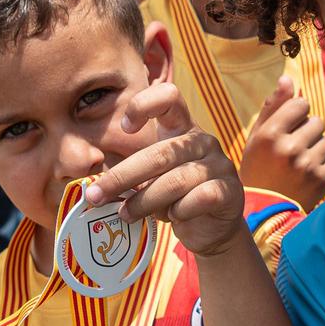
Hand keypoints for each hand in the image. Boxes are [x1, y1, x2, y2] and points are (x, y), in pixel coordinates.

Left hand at [84, 82, 248, 257]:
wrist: (210, 228)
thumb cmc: (173, 197)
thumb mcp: (149, 180)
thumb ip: (129, 175)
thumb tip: (94, 187)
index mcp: (182, 128)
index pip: (169, 96)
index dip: (145, 105)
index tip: (125, 128)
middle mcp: (203, 141)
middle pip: (160, 153)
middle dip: (122, 176)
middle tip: (96, 196)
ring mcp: (219, 165)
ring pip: (175, 181)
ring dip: (144, 201)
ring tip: (125, 214)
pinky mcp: (230, 191)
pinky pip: (198, 200)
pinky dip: (178, 212)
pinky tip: (172, 218)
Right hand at [236, 76, 324, 210]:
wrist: (264, 211)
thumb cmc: (258, 169)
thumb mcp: (257, 137)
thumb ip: (272, 106)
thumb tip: (287, 78)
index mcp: (270, 134)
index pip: (301, 103)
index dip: (296, 114)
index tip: (288, 127)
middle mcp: (289, 148)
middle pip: (316, 121)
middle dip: (307, 131)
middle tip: (293, 149)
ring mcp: (307, 165)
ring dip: (316, 148)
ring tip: (300, 163)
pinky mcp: (321, 180)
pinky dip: (323, 165)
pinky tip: (307, 174)